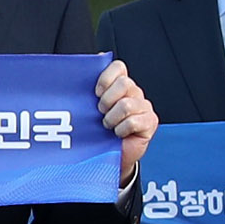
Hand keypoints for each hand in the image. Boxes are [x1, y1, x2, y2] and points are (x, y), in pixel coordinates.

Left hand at [96, 60, 157, 183]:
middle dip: (107, 100)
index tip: (95, 93)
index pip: (118, 67)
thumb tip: (74, 73)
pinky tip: (118, 133)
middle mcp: (133, 93)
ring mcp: (144, 107)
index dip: (106, 78)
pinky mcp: (150, 121)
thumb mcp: (88, 109)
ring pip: (127, 104)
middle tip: (100, 112)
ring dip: (112, 118)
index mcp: (119, 85)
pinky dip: (121, 130)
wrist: (109, 156)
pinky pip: (133, 121)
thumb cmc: (97, 131)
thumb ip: (85, 91)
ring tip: (108, 125)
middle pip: (125, 83)